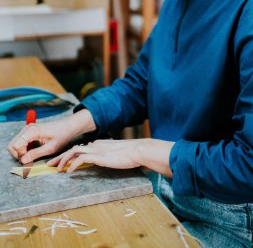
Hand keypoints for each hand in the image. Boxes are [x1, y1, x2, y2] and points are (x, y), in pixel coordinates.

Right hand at [7, 109, 95, 163]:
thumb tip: (22, 161)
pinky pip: (21, 142)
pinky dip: (24, 149)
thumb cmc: (63, 135)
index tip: (29, 160)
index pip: (15, 146)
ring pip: (16, 144)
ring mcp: (29, 129)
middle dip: (18, 155)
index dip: (20, 156)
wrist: (70, 126)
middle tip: (29, 160)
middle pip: (12, 145)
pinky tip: (33, 152)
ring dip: (21, 152)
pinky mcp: (31, 131)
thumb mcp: (50, 148)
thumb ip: (35, 154)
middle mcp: (28, 128)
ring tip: (32, 156)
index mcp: (32, 131)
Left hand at [47, 138, 174, 176]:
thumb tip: (105, 160)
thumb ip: (109, 156)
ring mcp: (97, 150)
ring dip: (63, 160)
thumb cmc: (132, 154)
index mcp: (100, 144)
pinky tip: (69, 171)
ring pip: (74, 152)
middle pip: (73, 148)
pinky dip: (73, 164)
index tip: (62, 161)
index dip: (69, 154)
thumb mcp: (117, 155)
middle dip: (61, 156)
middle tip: (51, 164)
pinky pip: (82, 159)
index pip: (80, 148)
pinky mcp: (99, 156)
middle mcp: (96, 145)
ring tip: (57, 169)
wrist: (139, 150)